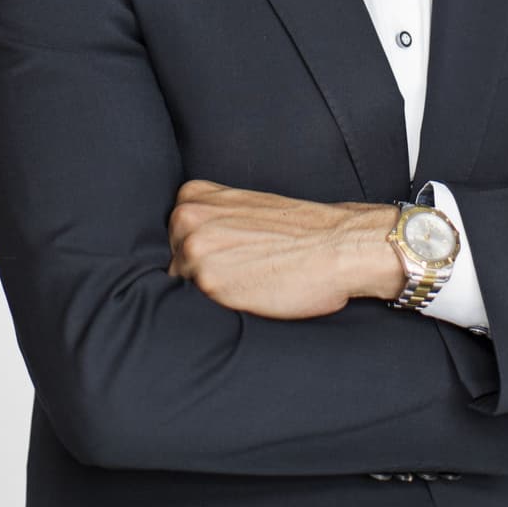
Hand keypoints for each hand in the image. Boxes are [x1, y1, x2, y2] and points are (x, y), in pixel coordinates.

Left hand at [167, 180, 405, 317]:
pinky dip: (217, 310)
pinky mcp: (209, 285)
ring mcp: (194, 252)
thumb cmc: (298, 232)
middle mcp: (186, 220)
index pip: (171, 239)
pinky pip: (197, 309)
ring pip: (181, 288)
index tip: (224, 257)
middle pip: (170, 263)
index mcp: (193, 196)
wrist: (337, 246)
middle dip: (196, 274)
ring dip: (205, 295)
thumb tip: (180, 249)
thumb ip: (208, 219)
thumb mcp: (242, 207)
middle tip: (239, 274)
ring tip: (246, 285)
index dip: (197, 254)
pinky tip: (247, 298)